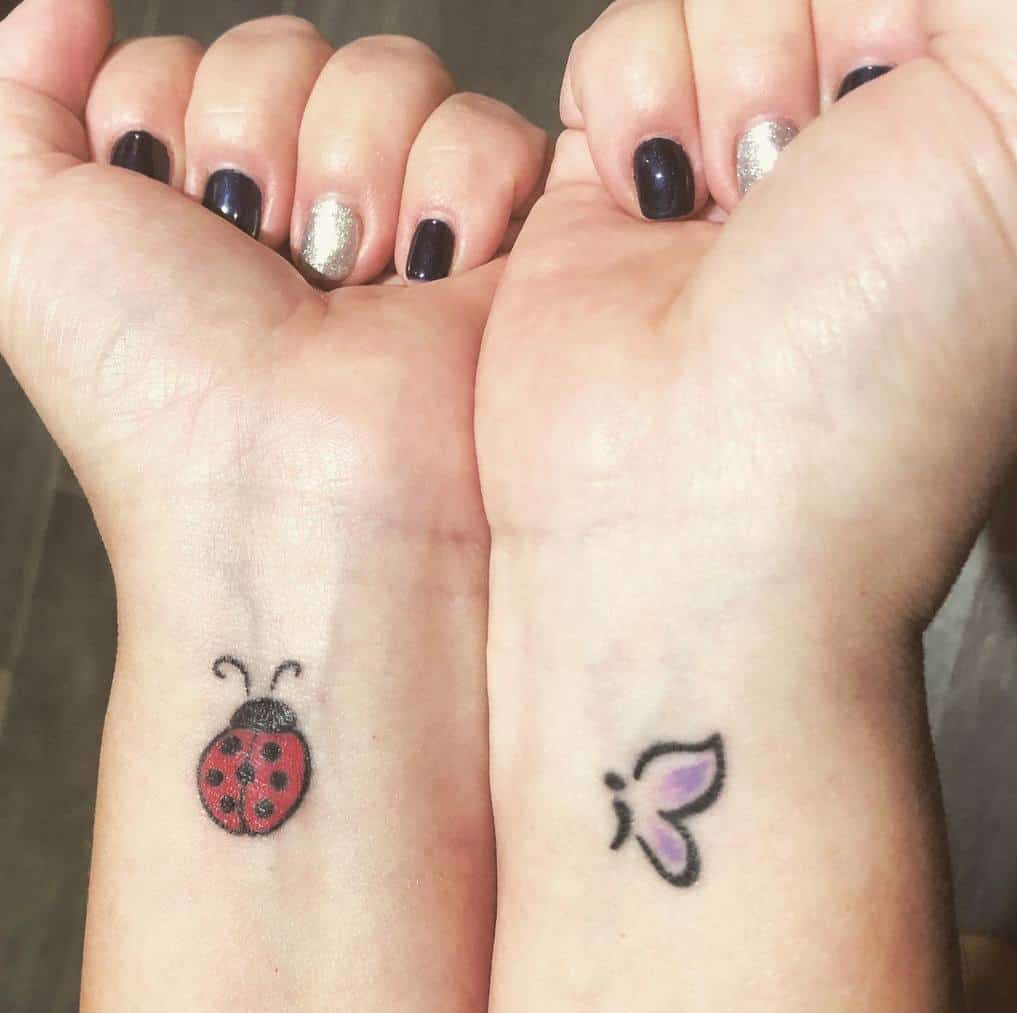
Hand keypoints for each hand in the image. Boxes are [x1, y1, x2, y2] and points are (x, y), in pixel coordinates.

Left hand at [0, 1, 545, 1012]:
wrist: (299, 492)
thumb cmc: (164, 395)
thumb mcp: (26, 235)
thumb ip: (16, 98)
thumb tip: (60, 2)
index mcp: (202, 205)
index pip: (194, 61)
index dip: (174, 118)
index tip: (176, 219)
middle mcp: (305, 210)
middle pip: (295, 54)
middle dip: (265, 142)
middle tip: (271, 259)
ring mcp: (406, 223)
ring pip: (398, 77)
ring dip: (356, 171)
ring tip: (353, 280)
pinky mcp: (500, 245)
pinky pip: (495, 132)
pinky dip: (461, 190)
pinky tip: (429, 272)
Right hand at [478, 0, 1016, 1012]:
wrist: (686, 509)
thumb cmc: (866, 380)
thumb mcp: (1016, 131)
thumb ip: (985, 17)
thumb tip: (906, 9)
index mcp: (961, 140)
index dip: (890, 8)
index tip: (894, 85)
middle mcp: (845, 152)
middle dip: (807, 25)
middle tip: (814, 150)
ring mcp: (720, 172)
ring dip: (717, 63)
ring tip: (728, 195)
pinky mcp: (610, 193)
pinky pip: (612, 50)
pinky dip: (627, 95)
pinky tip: (653, 200)